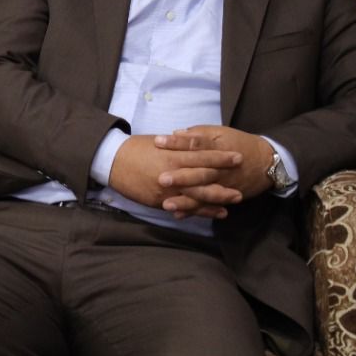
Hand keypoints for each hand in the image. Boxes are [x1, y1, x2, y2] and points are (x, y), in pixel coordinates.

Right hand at [108, 133, 244, 219]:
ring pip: (198, 195)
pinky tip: (216, 213)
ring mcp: (168, 188)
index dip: (221, 157)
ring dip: (218, 198)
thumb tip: (192, 145)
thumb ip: (177, 147)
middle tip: (243, 181)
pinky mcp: (161, 200)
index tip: (237, 156)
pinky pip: (185, 207)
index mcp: (173, 154)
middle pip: (205, 177)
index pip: (203, 155)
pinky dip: (202, 211)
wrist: (112, 161)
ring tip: (235, 199)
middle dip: (225, 179)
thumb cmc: (134, 148)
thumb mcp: (158, 142)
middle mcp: (173, 172)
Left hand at [157, 125, 275, 216]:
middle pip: (199, 171)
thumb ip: (198, 133)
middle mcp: (219, 167)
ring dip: (185, 200)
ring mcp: (223, 184)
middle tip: (161, 179)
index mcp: (216, 146)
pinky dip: (195, 211)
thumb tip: (176, 132)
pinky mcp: (226, 196)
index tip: (157, 142)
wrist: (265, 162)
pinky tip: (178, 214)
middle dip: (181, 177)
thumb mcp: (220, 133)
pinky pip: (209, 205)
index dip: (177, 143)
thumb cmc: (238, 143)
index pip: (195, 143)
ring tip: (166, 204)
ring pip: (203, 193)